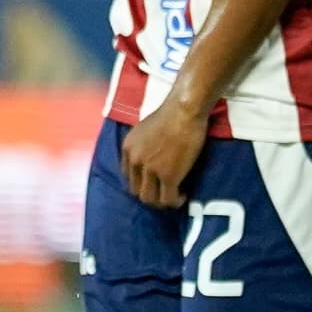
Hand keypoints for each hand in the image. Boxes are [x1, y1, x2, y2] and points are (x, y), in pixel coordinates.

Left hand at [116, 94, 206, 211]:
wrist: (183, 111)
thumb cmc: (170, 114)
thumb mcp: (144, 129)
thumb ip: (143, 146)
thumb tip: (151, 157)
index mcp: (127, 148)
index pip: (128, 175)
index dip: (141, 182)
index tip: (153, 182)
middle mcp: (135, 161)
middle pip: (136, 190)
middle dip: (150, 194)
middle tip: (164, 192)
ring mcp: (150, 170)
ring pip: (149, 199)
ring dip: (161, 201)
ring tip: (173, 196)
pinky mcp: (168, 177)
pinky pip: (168, 199)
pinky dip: (175, 201)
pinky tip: (183, 196)